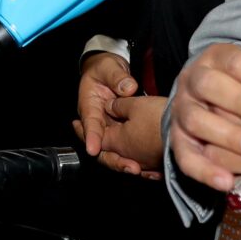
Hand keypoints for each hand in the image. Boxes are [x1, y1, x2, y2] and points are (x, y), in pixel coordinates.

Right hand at [72, 53, 163, 177]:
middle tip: (130, 167)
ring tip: (140, 171)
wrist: (110, 71)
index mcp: (89, 107)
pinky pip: (127, 150)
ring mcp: (110, 130)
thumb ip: (117, 77)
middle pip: (101, 146)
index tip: (94, 149)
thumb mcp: (109, 68)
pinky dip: (138, 161)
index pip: (90, 124)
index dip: (92, 137)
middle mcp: (98, 123)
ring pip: (114, 152)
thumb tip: (128, 88)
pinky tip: (151, 170)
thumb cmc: (105, 69)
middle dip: (113, 159)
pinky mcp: (122, 133)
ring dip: (125, 163)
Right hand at [167, 13, 240, 194]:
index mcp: (216, 59)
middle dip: (240, 103)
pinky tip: (228, 182)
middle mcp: (194, 82)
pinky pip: (185, 157)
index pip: (235, 62)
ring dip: (227, 137)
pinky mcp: (178, 142)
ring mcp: (182, 112)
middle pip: (209, 87)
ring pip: (196, 121)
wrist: (213, 108)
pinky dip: (205, 171)